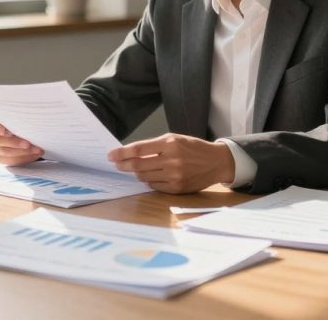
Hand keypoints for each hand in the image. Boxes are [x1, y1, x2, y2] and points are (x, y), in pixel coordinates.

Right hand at [0, 115, 43, 165]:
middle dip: (15, 142)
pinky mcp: (0, 158)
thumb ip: (19, 117)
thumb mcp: (20, 116)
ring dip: (23, 152)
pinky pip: (10, 161)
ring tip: (37, 149)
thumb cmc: (22, 120)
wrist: (26, 132)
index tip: (5, 131)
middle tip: (28, 144)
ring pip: (4, 152)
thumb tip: (28, 118)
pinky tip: (34, 154)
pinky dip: (24, 158)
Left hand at [107, 133, 234, 193]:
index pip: (139, 150)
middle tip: (117, 164)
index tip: (111, 155)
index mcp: (170, 144)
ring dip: (136, 173)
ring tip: (135, 169)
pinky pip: (154, 186)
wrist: (216, 162)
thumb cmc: (193, 148)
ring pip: (144, 177)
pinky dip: (149, 181)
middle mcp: (172, 160)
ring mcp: (174, 176)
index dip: (122, 153)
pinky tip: (150, 176)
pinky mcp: (177, 188)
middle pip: (138, 165)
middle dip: (124, 165)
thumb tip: (131, 153)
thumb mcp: (175, 139)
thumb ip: (154, 146)